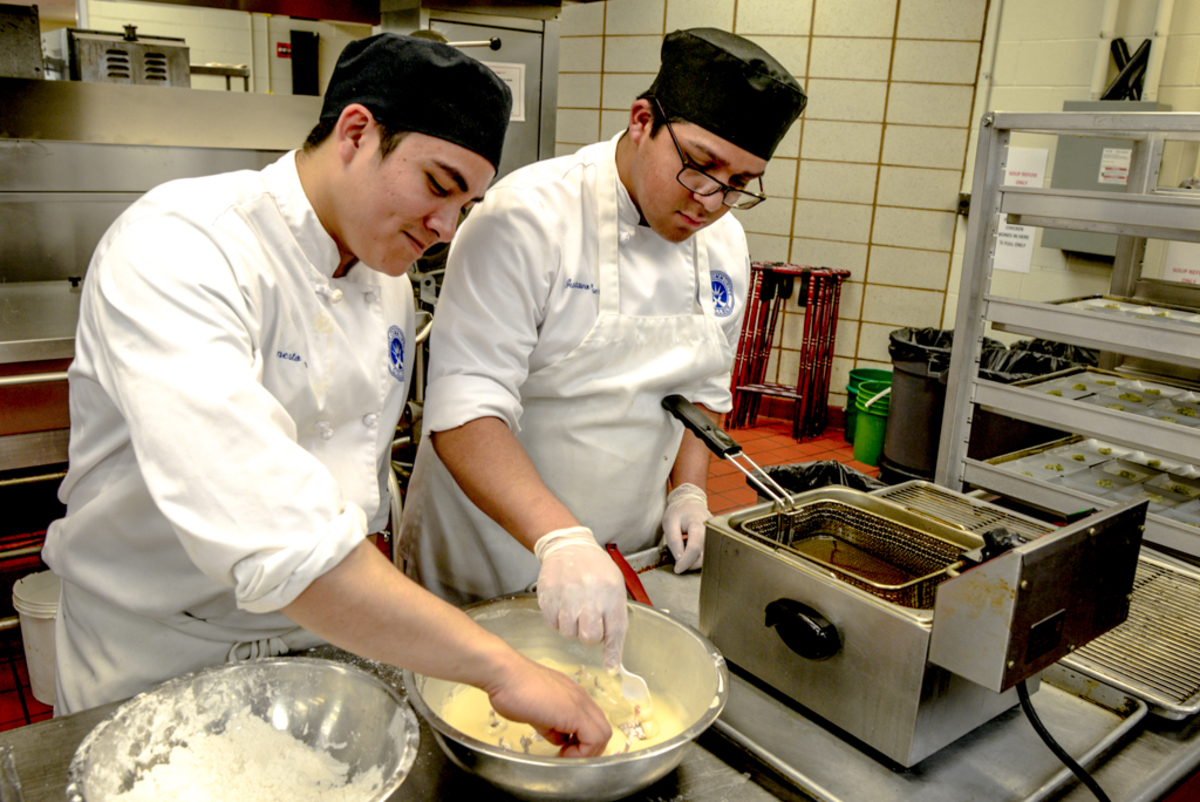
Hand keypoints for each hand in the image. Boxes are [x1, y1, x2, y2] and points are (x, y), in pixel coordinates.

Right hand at [485, 653, 612, 756]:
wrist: (505, 675)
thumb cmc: (514, 689)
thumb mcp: (537, 713)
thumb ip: (551, 726)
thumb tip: (558, 739)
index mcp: (573, 696)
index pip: (593, 723)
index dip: (584, 742)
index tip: (565, 750)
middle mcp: (581, 698)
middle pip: (603, 730)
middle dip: (589, 750)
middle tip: (568, 755)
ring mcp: (579, 704)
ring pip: (603, 734)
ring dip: (586, 751)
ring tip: (564, 754)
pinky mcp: (574, 713)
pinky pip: (593, 737)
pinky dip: (582, 752)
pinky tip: (562, 752)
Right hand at [535, 526, 627, 670]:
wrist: (569, 546)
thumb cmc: (595, 569)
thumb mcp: (614, 586)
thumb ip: (615, 615)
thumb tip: (612, 650)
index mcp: (611, 594)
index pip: (615, 631)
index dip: (613, 654)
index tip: (611, 669)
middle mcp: (590, 596)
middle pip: (589, 638)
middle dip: (589, 636)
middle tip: (588, 622)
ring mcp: (568, 596)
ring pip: (568, 634)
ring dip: (572, 627)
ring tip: (574, 609)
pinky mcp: (548, 596)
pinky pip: (552, 624)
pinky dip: (557, 620)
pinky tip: (562, 604)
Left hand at [662, 483, 708, 572]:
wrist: (690, 501)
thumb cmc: (679, 511)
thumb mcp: (669, 522)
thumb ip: (673, 541)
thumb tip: (679, 558)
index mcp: (698, 524)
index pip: (695, 547)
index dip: (686, 561)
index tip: (678, 569)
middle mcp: (710, 531)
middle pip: (704, 555)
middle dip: (690, 563)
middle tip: (678, 562)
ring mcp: (714, 535)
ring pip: (707, 557)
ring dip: (694, 561)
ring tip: (683, 552)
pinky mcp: (714, 539)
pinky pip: (708, 553)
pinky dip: (698, 556)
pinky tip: (690, 550)